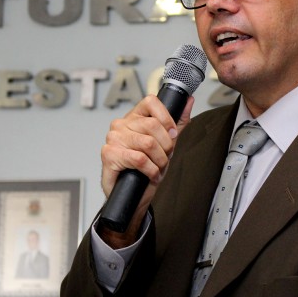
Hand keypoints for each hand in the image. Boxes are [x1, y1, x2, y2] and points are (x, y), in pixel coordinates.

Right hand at [98, 94, 194, 245]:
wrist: (134, 195)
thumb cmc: (146, 168)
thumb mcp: (166, 144)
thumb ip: (177, 123)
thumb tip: (188, 101)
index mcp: (134, 117)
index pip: (151, 102)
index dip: (166, 118)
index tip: (172, 134)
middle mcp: (121, 124)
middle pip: (153, 125)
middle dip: (166, 146)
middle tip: (164, 157)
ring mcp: (113, 139)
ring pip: (148, 143)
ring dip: (159, 161)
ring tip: (157, 168)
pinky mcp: (109, 154)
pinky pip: (139, 159)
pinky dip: (151, 170)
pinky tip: (150, 175)